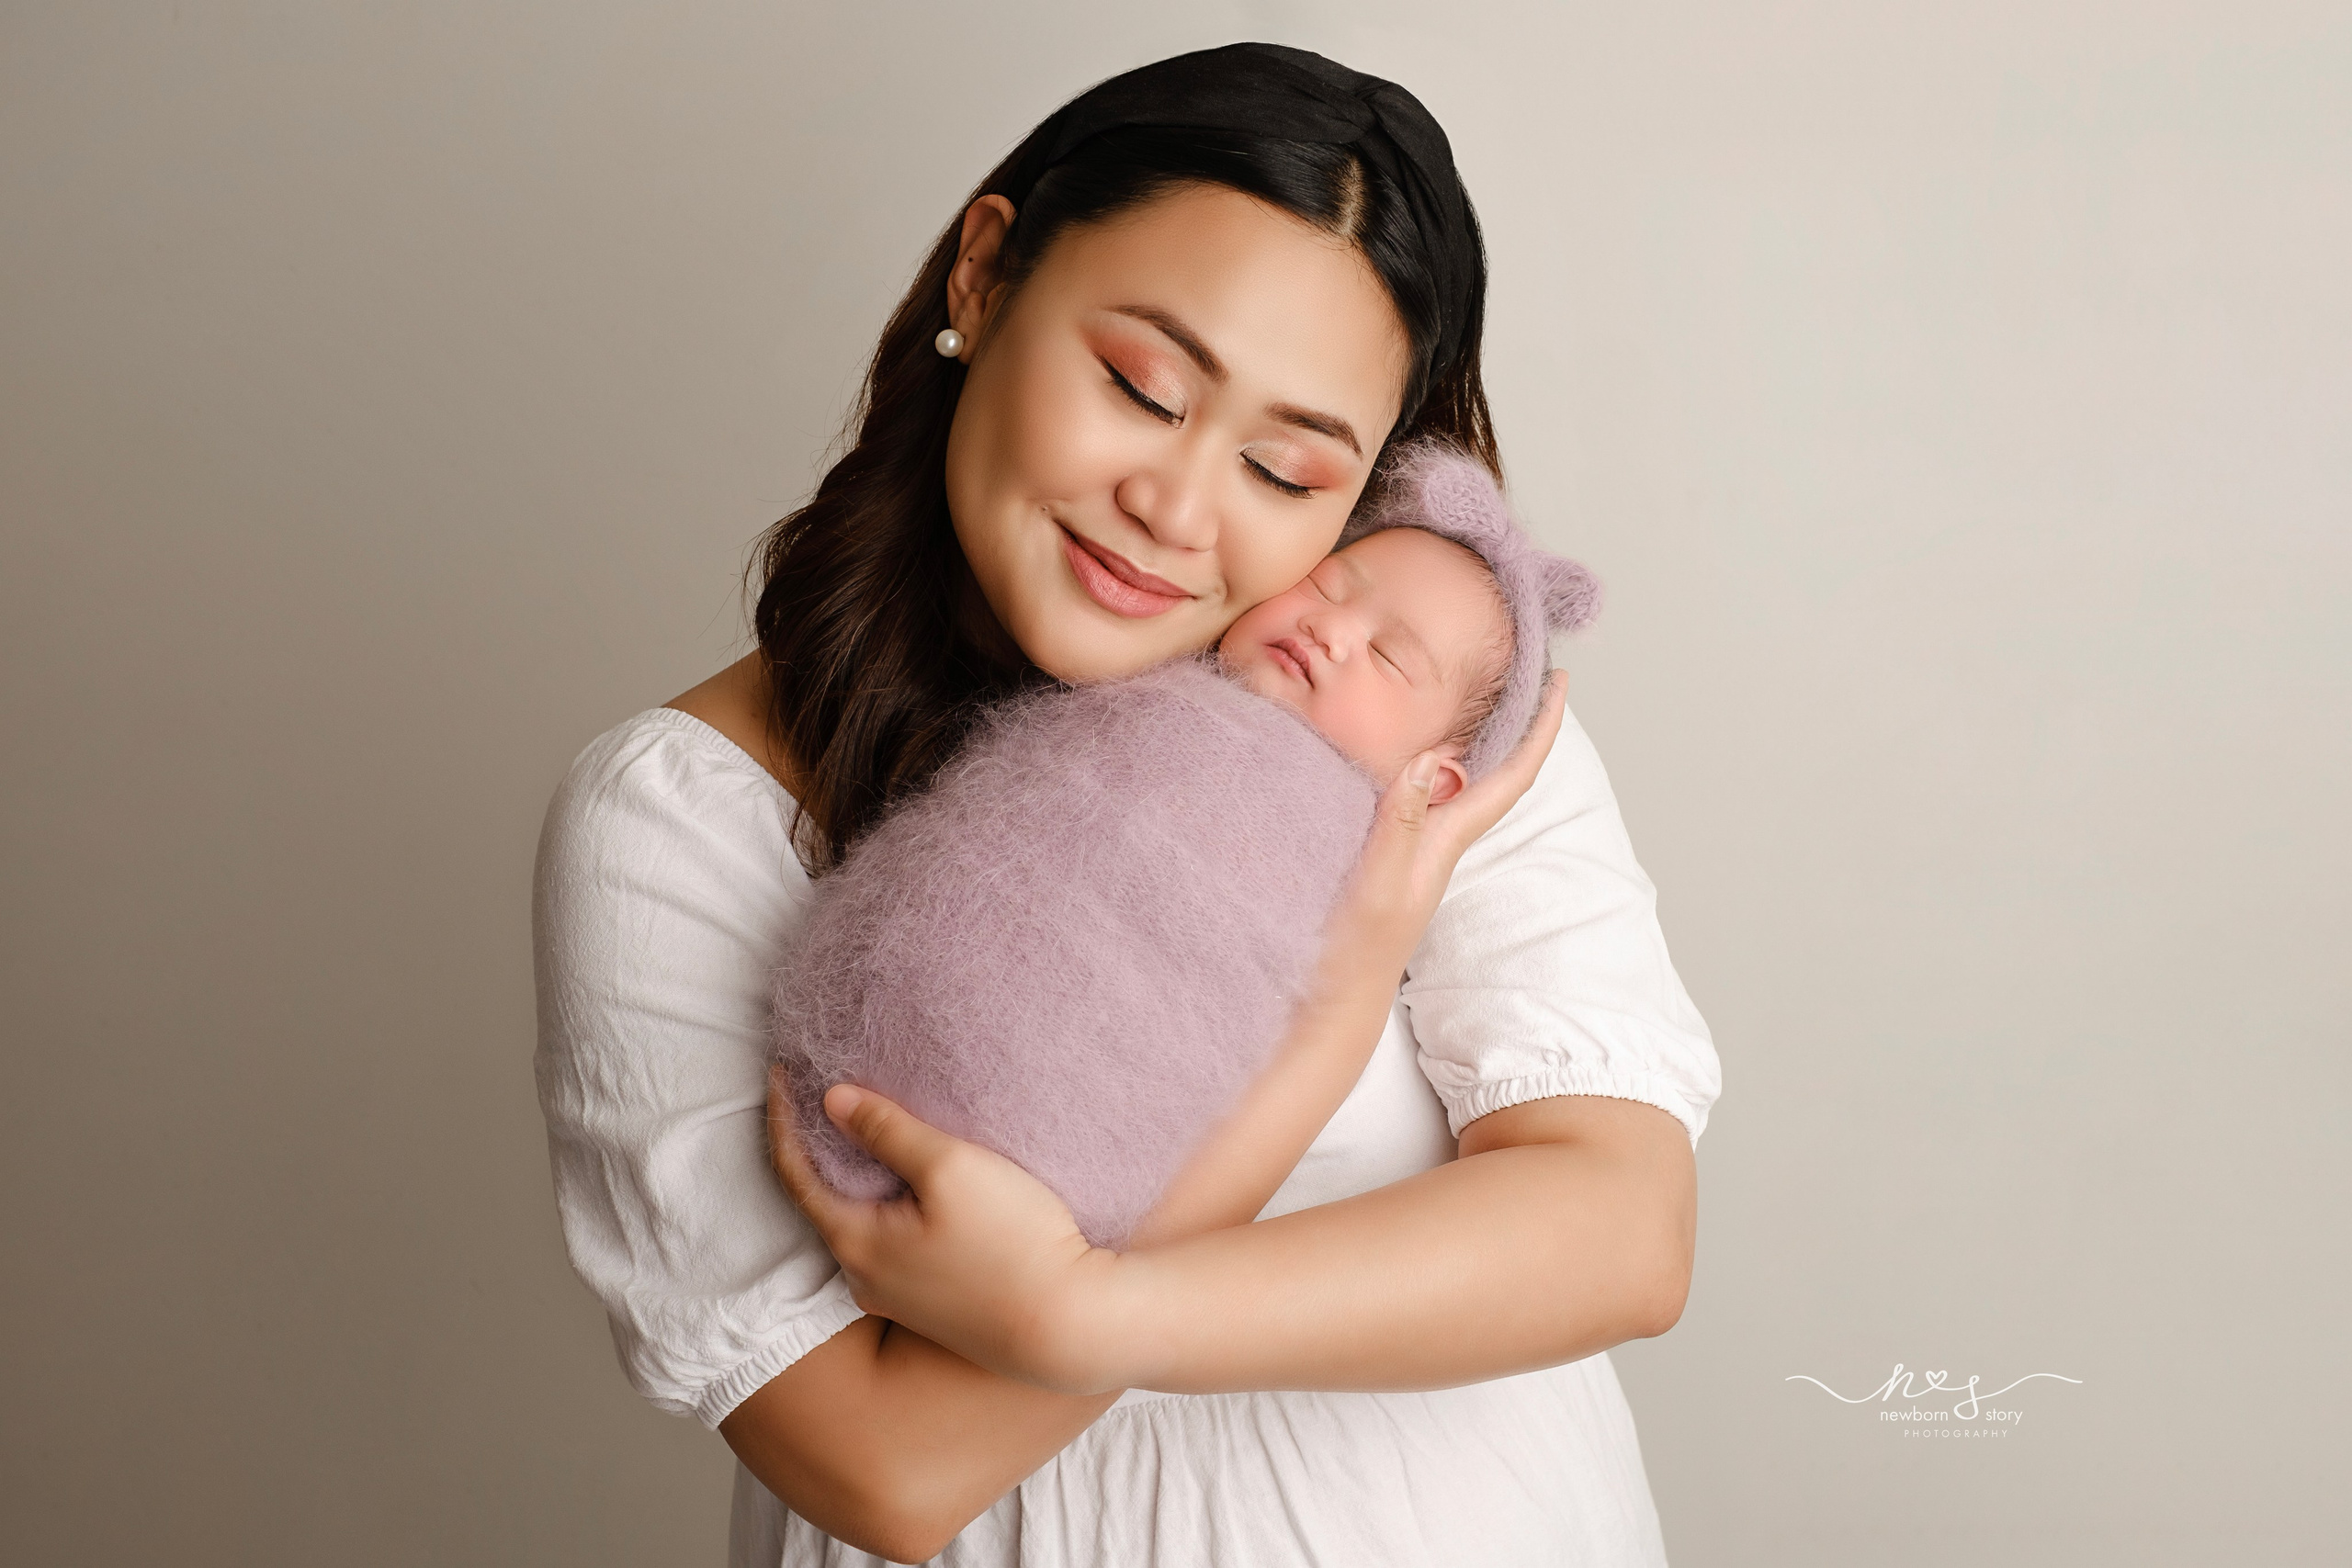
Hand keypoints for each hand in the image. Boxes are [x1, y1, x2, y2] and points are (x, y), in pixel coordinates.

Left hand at [765, 1063, 1121, 1394]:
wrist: (1073, 1325)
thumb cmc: (1013, 1242)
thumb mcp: (950, 1167)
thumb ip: (887, 1130)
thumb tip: (833, 1100)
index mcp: (856, 1244)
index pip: (794, 1172)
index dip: (784, 1118)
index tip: (780, 1071)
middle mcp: (865, 1278)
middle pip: (823, 1199)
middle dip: (818, 1145)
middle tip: (822, 1092)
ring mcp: (899, 1298)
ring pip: (860, 1222)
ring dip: (857, 1176)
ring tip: (869, 1129)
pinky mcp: (934, 1304)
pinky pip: (892, 1243)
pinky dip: (887, 1204)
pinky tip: (914, 1183)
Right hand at [1324, 669, 1569, 985]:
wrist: (1336, 994)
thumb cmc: (1357, 947)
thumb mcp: (1378, 882)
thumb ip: (1401, 823)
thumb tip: (1430, 759)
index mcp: (1448, 839)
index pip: (1511, 775)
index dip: (1540, 728)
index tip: (1560, 682)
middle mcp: (1440, 838)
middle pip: (1494, 769)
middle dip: (1515, 720)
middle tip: (1523, 671)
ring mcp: (1417, 846)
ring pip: (1459, 779)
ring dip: (1474, 735)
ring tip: (1477, 691)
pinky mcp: (1389, 851)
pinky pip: (1420, 792)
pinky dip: (1425, 760)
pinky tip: (1409, 748)